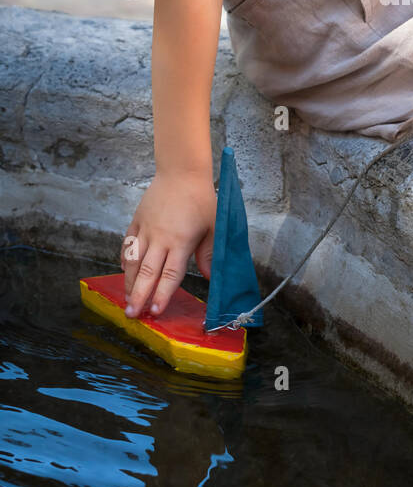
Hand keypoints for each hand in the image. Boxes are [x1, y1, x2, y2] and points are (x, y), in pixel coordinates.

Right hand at [120, 170, 216, 319]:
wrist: (182, 171)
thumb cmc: (202, 199)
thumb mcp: (214, 226)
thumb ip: (210, 253)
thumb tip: (210, 277)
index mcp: (181, 241)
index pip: (170, 274)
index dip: (162, 294)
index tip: (156, 311)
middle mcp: (160, 238)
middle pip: (147, 272)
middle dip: (139, 295)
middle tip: (132, 314)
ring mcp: (146, 229)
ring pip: (133, 261)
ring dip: (129, 282)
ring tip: (127, 299)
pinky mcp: (137, 220)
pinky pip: (128, 243)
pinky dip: (124, 259)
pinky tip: (124, 271)